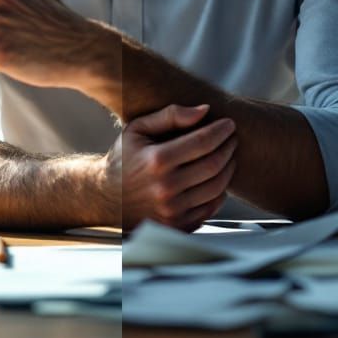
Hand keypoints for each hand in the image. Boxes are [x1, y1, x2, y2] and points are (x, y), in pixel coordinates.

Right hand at [104, 104, 236, 230]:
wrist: (105, 197)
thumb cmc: (124, 157)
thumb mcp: (138, 128)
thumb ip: (171, 115)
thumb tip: (205, 110)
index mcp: (156, 160)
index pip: (202, 142)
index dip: (221, 131)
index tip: (229, 124)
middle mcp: (165, 188)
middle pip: (213, 165)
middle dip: (228, 148)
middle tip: (232, 138)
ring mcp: (172, 211)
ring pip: (217, 188)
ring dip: (229, 169)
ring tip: (228, 155)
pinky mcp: (177, 227)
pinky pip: (211, 207)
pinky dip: (221, 191)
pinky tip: (218, 177)